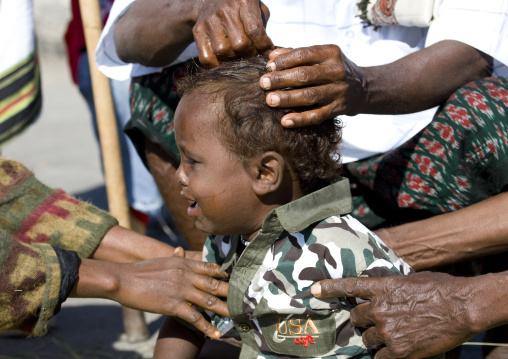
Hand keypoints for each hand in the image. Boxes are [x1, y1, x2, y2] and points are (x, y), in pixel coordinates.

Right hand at [74, 257, 228, 338]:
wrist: (122, 278)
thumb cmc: (140, 270)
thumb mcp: (162, 260)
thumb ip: (175, 259)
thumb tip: (180, 251)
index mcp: (184, 262)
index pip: (210, 267)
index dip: (225, 274)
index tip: (237, 279)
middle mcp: (186, 274)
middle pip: (215, 284)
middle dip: (232, 292)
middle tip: (246, 299)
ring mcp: (181, 289)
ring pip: (210, 300)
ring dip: (225, 310)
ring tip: (238, 317)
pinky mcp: (173, 304)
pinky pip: (195, 317)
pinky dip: (207, 327)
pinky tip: (215, 334)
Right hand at [193, 0, 273, 66]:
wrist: (209, 0)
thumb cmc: (240, 9)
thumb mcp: (256, 8)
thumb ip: (263, 26)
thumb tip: (269, 52)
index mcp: (243, 1)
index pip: (255, 30)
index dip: (262, 46)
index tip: (266, 53)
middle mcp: (225, 9)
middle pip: (239, 44)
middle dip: (248, 54)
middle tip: (251, 55)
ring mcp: (209, 20)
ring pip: (223, 51)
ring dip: (232, 59)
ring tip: (237, 56)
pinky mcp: (198, 31)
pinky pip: (206, 57)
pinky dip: (215, 64)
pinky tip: (223, 60)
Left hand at [259, 46, 366, 127]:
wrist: (362, 88)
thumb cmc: (331, 69)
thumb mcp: (319, 56)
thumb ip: (295, 54)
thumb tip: (271, 56)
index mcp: (330, 53)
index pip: (303, 54)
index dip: (284, 61)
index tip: (268, 67)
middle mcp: (336, 71)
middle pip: (305, 75)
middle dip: (281, 79)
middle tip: (263, 84)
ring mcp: (338, 91)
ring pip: (309, 96)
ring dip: (287, 99)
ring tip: (269, 100)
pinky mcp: (337, 109)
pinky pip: (316, 116)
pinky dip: (300, 119)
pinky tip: (285, 121)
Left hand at [311, 272, 481, 357]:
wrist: (461, 307)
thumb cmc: (439, 288)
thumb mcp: (409, 280)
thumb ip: (389, 287)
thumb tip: (381, 292)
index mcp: (382, 287)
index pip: (349, 286)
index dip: (329, 288)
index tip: (313, 290)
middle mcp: (379, 308)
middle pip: (356, 317)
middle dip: (362, 320)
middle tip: (373, 322)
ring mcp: (387, 330)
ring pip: (366, 338)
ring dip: (373, 338)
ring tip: (389, 336)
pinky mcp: (398, 350)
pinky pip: (379, 357)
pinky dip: (384, 355)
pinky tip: (394, 351)